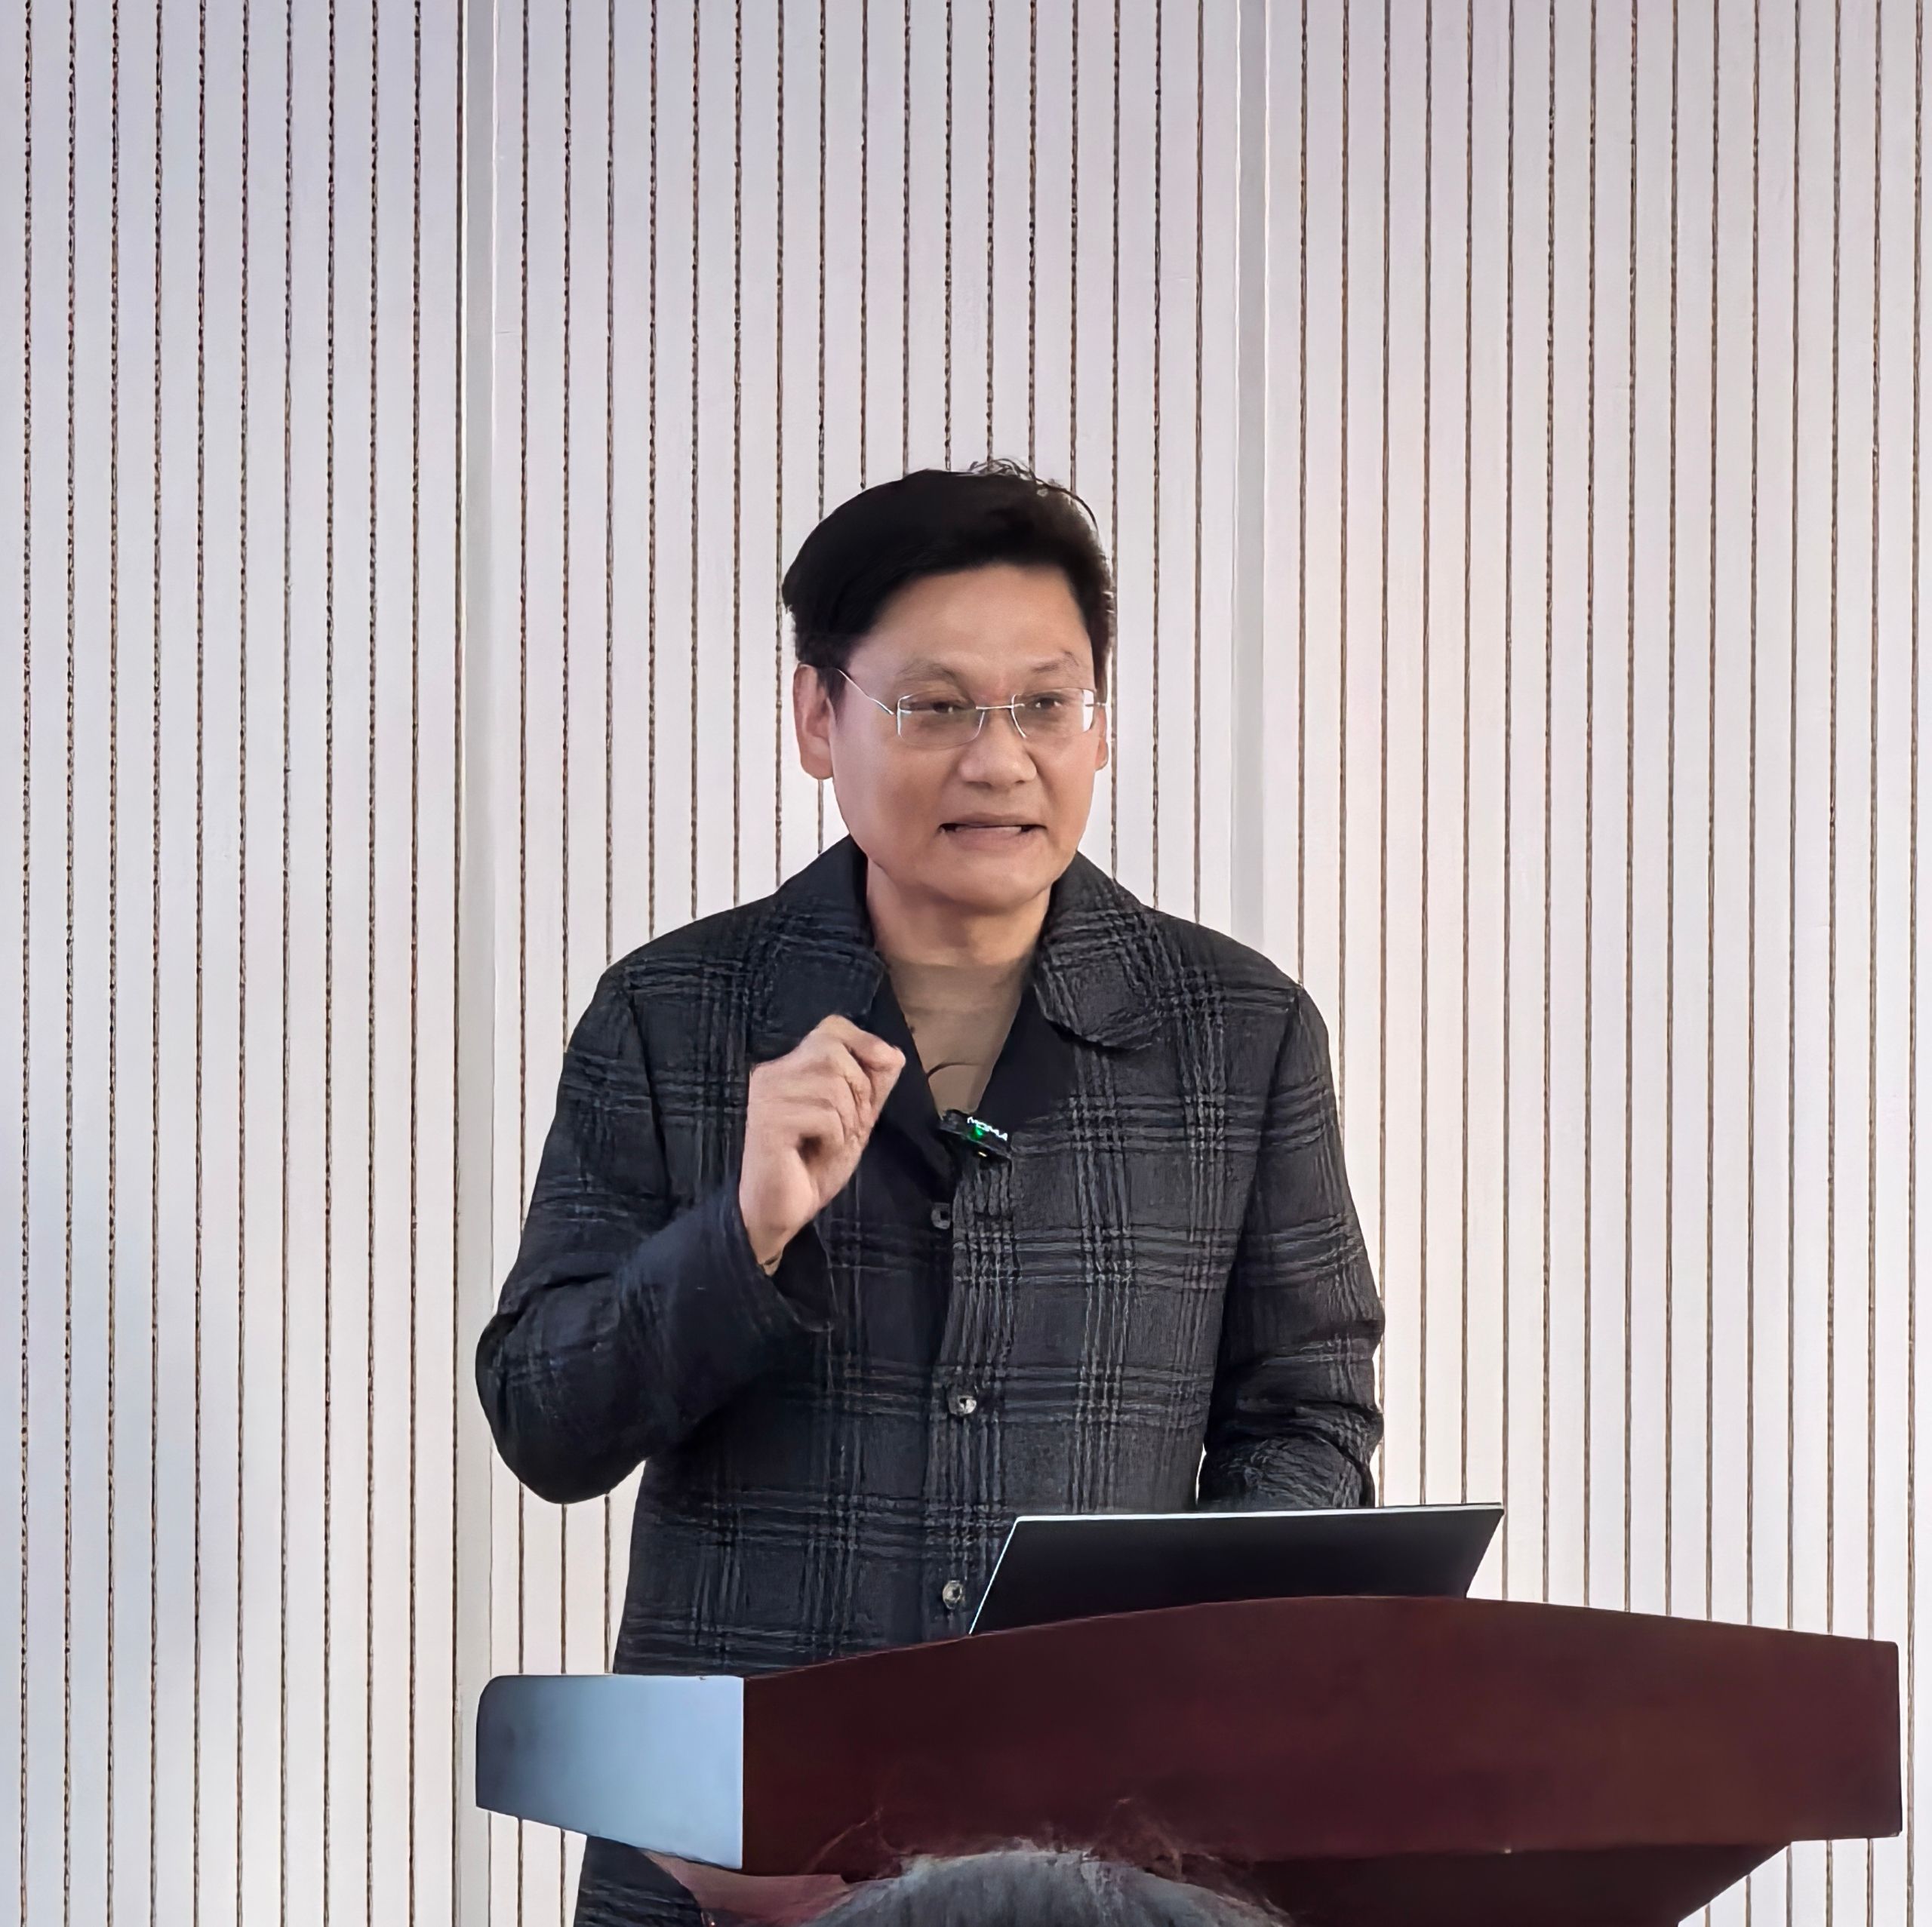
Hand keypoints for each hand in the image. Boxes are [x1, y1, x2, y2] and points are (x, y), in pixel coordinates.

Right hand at [738, 1015, 904, 1270]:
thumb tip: (893, 1053)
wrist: (781, 1212)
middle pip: (836, 1052)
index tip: (873, 1083)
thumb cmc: (813, 1166)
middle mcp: (774, 1072)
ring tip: (828, 1143)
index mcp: (791, 1066)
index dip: (864, 1045)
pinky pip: (824, 1115)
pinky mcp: (768, 1121)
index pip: (833, 1027)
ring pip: (833, 1085)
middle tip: (847, 1127)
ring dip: (846, 1122)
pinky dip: (833, 1139)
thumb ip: (873, 1086)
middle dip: (858, 1093)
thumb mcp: (855, 1120)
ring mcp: (768, 1095)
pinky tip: (816, 1153)